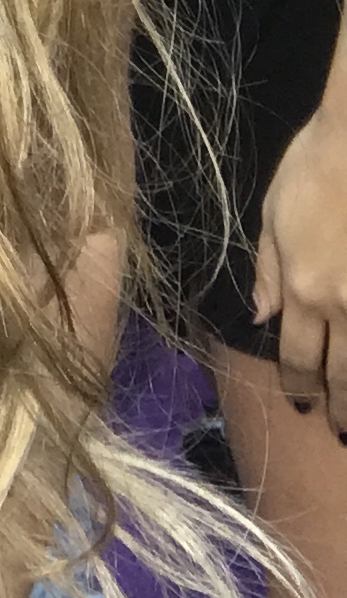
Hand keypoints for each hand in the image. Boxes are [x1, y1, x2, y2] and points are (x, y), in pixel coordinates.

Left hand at [253, 97, 346, 431]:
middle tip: (342, 431)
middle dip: (341, 406)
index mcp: (304, 288)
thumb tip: (260, 317)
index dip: (299, 385)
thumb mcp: (273, 213)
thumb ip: (269, 270)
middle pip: (344, 372)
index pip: (297, 355)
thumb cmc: (316, 166)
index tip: (302, 403)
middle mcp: (346, 304)